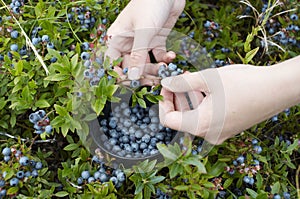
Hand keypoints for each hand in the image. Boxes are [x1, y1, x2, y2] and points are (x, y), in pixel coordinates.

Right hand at [105, 0, 185, 83]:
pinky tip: (171, 57)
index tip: (131, 84)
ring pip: (145, 64)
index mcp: (117, 38)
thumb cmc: (150, 4)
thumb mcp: (144, 31)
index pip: (112, 63)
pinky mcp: (155, 40)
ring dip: (155, 70)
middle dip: (142, 76)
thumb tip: (133, 77)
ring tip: (166, 70)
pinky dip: (165, 59)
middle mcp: (128, 42)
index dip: (119, 76)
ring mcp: (142, 42)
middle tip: (154, 81)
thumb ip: (138, 55)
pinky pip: (158, 55)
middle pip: (131, 67)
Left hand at [159, 64, 292, 144]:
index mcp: (200, 126)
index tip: (167, 85)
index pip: (167, 120)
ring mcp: (220, 134)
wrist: (278, 89)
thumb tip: (164, 82)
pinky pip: (208, 117)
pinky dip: (203, 103)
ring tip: (196, 78)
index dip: (163, 101)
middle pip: (181, 117)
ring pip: (195, 116)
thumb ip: (182, 83)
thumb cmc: (244, 83)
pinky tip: (209, 87)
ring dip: (191, 98)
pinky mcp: (228, 128)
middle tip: (182, 77)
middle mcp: (208, 135)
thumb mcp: (208, 79)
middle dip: (178, 96)